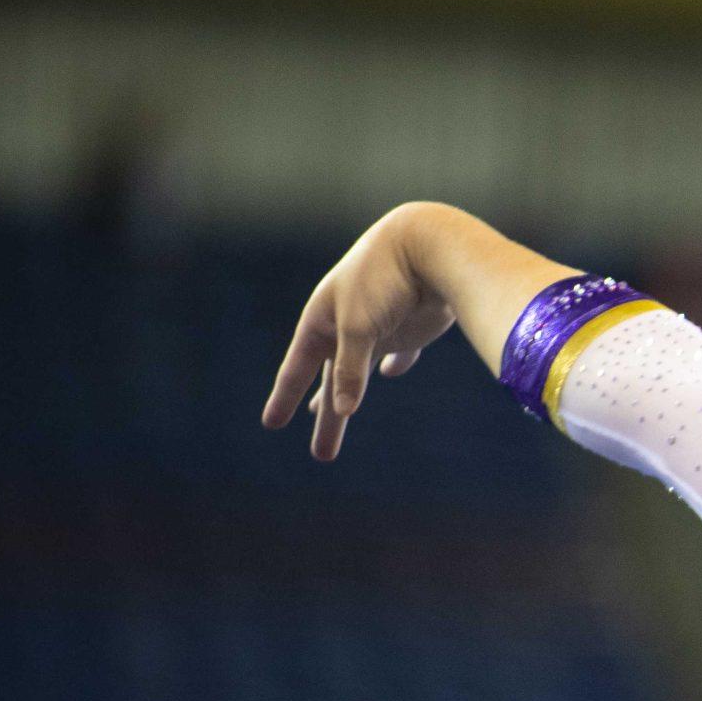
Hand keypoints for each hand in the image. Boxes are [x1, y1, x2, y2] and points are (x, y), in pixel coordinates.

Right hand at [259, 204, 459, 460]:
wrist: (430, 245)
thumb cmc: (384, 280)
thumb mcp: (359, 327)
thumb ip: (350, 370)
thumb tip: (343, 411)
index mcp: (321, 321)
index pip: (296, 368)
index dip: (284, 397)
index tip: (271, 423)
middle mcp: (344, 325)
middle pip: (330, 381)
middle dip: (326, 418)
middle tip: (322, 455)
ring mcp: (378, 326)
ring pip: (359, 371)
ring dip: (349, 395)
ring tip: (338, 417)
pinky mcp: (410, 326)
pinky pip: (399, 350)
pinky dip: (396, 363)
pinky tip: (392, 371)